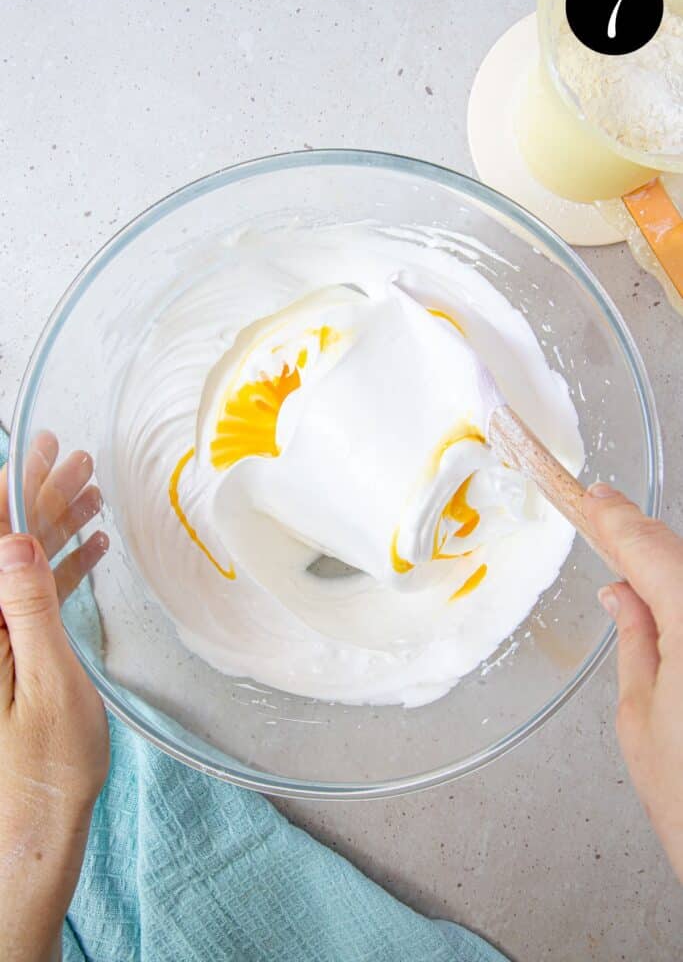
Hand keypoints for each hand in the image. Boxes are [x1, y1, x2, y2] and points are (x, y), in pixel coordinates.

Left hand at [0, 432, 109, 961]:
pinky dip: (61, 564)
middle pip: (1, 544)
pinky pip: (33, 594)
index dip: (8, 490)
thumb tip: (11, 543)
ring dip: (52, 523)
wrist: (37, 822)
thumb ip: (27, 611)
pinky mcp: (14, 651)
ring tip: (91, 489)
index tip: (37, 448)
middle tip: (72, 456)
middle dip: (35, 495)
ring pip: (20, 563)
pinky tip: (90, 545)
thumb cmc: (46, 765)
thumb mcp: (45, 685)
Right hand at [585, 483, 682, 882]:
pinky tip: (667, 608)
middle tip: (605, 520)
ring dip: (671, 570)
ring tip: (634, 573)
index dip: (617, 519)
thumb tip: (622, 593)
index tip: (593, 496)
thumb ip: (636, 639)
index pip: (651, 550)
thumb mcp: (641, 718)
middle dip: (644, 541)